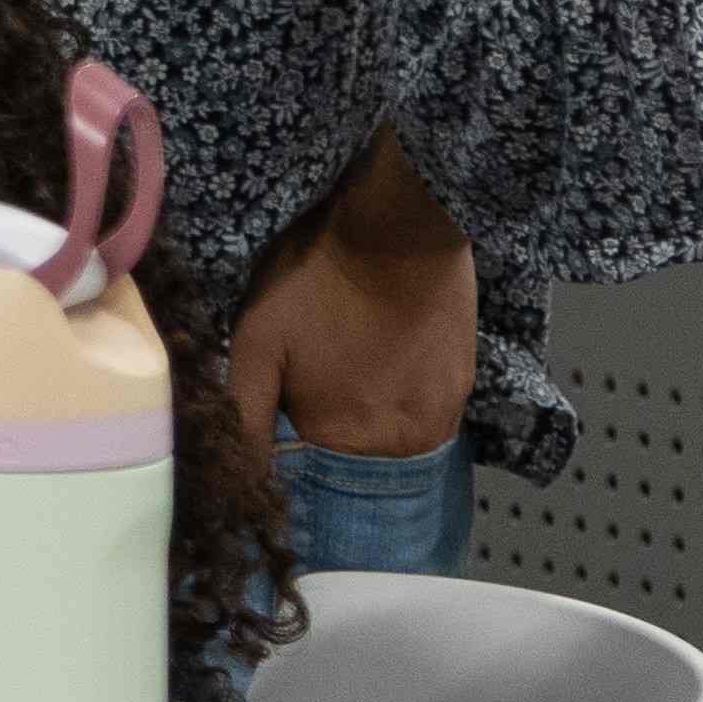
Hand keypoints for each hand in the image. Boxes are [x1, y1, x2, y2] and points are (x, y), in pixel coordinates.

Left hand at [232, 140, 479, 464]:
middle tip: (315, 366)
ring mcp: (436, 422)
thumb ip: (244, 411)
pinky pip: (418, 414)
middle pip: (347, 454)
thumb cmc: (316, 281)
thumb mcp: (255, 338)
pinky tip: (382, 358)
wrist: (400, 229)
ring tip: (350, 359)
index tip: (282, 397)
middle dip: (323, 422)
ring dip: (364, 412)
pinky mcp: (461, 392)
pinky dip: (397, 396)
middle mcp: (395, 448)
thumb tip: (241, 472)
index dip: (284, 434)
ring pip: (385, 436)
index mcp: (337, 440)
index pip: (302, 465)